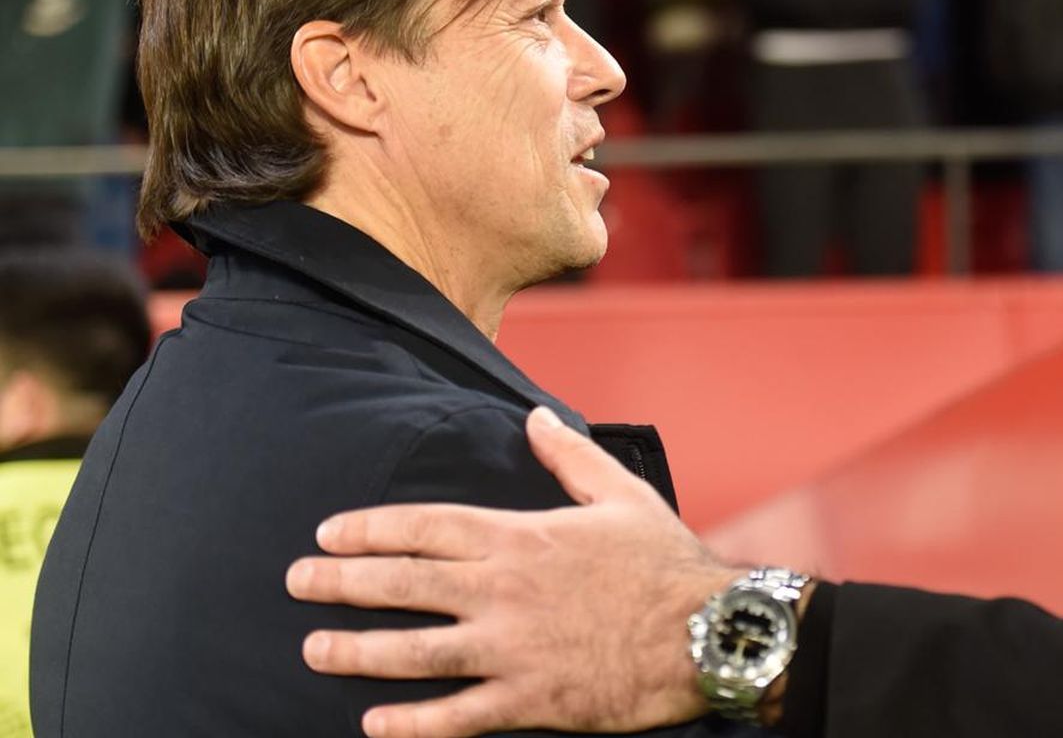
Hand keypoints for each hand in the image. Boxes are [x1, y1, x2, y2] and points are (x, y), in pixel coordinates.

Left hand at [286, 407, 741, 737]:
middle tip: (296, 582)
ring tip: (313, 648)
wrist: (707, 632)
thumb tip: (535, 416)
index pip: (425, 526)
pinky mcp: (530, 699)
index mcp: (522, 537)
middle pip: (404, 583)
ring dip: (357, 651)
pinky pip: (457, 716)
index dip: (370, 529)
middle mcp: (504, 590)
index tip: (328, 533)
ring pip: (416, 651)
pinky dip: (411, 724)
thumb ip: (569, 454)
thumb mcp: (620, 493)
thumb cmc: (665, 562)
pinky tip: (374, 725)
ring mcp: (512, 648)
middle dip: (341, 582)